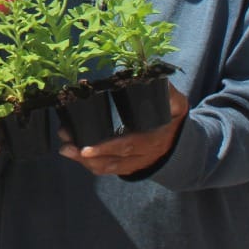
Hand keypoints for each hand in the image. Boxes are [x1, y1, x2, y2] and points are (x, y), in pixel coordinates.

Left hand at [61, 85, 188, 176]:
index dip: (107, 148)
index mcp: (152, 140)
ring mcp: (134, 164)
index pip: (127, 146)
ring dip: (84, 161)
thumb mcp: (178, 106)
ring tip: (65, 148)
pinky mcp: (128, 167)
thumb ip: (170, 94)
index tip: (85, 148)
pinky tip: (74, 153)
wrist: (184, 145)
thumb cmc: (175, 120)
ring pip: (107, 168)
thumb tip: (155, 78)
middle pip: (112, 160)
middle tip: (65, 146)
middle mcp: (142, 156)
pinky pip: (108, 170)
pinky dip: (90, 164)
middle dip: (87, 156)